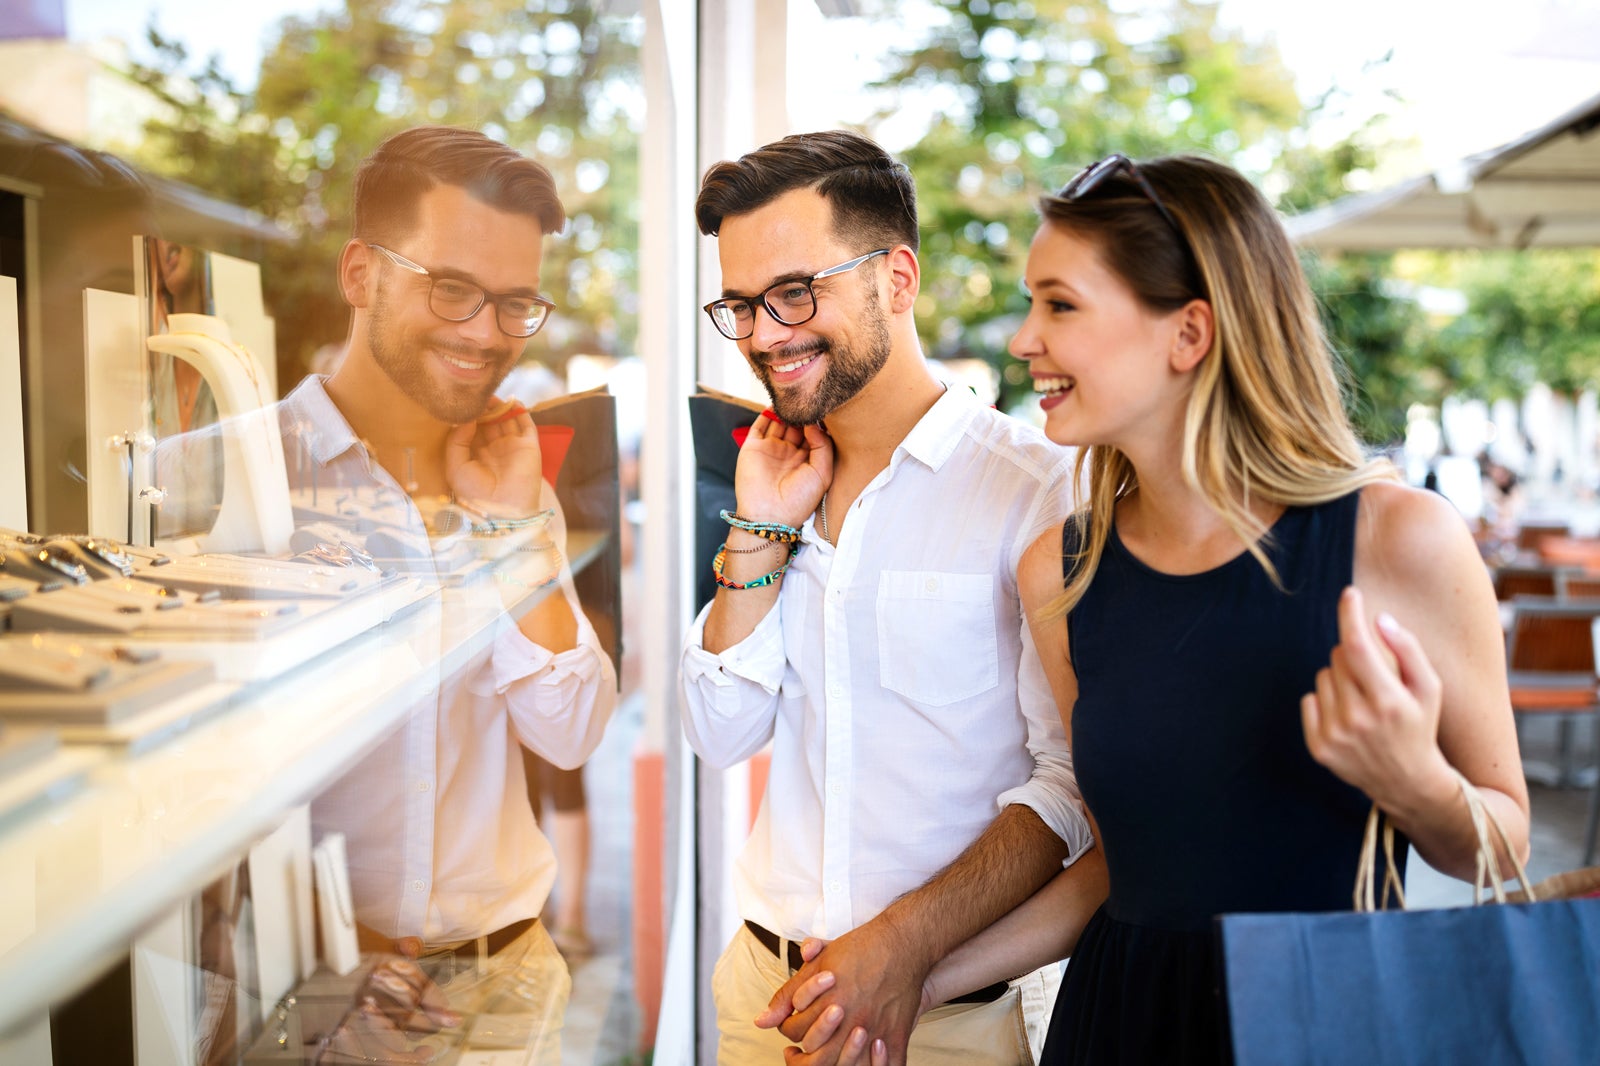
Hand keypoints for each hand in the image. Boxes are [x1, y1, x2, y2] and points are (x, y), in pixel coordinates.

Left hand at [444, 396, 542, 515]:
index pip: (472, 429)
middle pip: (489, 421)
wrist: (502, 511)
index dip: (468, 416)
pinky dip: (520, 410)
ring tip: (489, 395)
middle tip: (475, 395)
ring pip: (506, 419)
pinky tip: (510, 400)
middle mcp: (495, 449)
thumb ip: (457, 440)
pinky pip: (526, 423)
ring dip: (499, 406)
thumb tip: (467, 418)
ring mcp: (513, 447)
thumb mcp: (455, 466)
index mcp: (476, 455)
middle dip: (483, 408)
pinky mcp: (529, 446)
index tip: (461, 404)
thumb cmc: (475, 494)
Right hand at [733, 411, 832, 529]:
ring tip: (794, 399)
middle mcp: (788, 453)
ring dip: (785, 411)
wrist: (769, 515)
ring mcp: (770, 449)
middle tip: (809, 401)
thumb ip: (823, 446)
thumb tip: (813, 423)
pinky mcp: (753, 448)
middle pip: (796, 425)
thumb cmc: (798, 500)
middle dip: (802, 413)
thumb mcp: (822, 474)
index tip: (824, 408)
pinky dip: (766, 413)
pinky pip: (759, 425)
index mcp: (807, 460)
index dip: (818, 421)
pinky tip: (776, 403)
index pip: (814, 434)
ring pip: (779, 422)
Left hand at [752, 923, 927, 1065]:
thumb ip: (788, 993)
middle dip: (805, 1051)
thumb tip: (761, 1020)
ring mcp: (873, 1028)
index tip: (792, 1026)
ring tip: (828, 1055)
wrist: (902, 943)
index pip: (794, 1029)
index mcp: (827, 999)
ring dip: (835, 1063)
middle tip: (800, 1050)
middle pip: (817, 1051)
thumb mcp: (819, 962)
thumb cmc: (861, 948)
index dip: (787, 1027)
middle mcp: (849, 1017)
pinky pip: (890, 1065)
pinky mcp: (896, 1033)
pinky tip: (865, 1063)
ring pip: (846, 1063)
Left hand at [1302, 586, 1451, 809]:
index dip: (1351, 614)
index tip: (1350, 593)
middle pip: (1339, 656)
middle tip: (1374, 678)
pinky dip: (1325, 701)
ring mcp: (1335, 735)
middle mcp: (1358, 719)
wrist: (1406, 781)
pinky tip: (1347, 718)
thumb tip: (1379, 619)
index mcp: (1388, 701)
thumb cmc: (1419, 726)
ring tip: (1363, 702)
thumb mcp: (1428, 689)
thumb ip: (1408, 650)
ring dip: (1340, 679)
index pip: (1358, 645)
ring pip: (1323, 675)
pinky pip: (1309, 699)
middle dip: (1355, 656)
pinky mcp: (1318, 747)